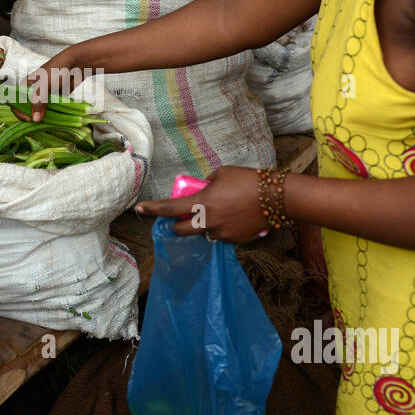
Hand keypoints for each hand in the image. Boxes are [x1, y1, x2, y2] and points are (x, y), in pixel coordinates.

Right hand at [18, 47, 86, 120]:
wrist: (77, 64)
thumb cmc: (58, 68)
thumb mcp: (45, 84)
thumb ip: (39, 100)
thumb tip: (35, 119)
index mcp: (27, 85)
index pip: (16, 101)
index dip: (20, 112)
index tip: (29, 119)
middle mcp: (34, 91)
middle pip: (27, 108)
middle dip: (31, 117)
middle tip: (37, 124)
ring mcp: (45, 96)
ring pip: (39, 111)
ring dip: (41, 119)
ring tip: (44, 126)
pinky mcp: (55, 100)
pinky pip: (50, 111)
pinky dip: (51, 117)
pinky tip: (53, 122)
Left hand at [135, 166, 269, 243]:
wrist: (276, 198)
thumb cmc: (247, 180)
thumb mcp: (221, 174)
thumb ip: (206, 185)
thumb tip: (201, 191)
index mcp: (201, 204)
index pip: (169, 209)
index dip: (151, 209)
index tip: (138, 209)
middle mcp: (207, 223)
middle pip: (180, 230)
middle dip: (178, 223)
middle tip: (184, 214)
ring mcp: (221, 234)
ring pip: (203, 233)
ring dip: (203, 226)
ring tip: (220, 211)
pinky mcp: (234, 241)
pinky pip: (220, 236)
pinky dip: (221, 229)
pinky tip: (234, 217)